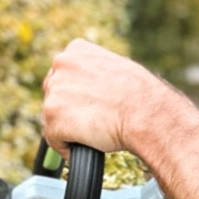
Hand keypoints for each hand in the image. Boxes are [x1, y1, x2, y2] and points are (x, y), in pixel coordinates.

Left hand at [41, 38, 165, 155]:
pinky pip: (54, 139)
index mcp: (76, 50)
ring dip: (69, 129)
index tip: (89, 104)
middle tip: (93, 120)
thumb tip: (85, 91)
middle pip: (54, 95)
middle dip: (69, 110)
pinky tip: (87, 145)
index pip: (62, 75)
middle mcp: (60, 65)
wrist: (145, 113)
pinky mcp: (53, 116)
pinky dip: (67, 147)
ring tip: (95, 131)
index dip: (75, 94)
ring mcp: (54, 91)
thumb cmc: (139, 96)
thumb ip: (94, 74)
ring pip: (52, 118)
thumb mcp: (116, 70)